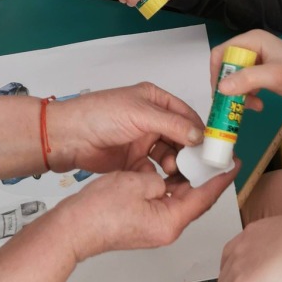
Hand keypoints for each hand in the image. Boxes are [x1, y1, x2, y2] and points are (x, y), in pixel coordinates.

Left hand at [46, 82, 204, 176]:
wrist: (67, 137)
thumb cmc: (98, 115)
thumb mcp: (140, 114)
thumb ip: (172, 124)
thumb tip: (199, 135)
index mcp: (155, 100)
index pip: (186, 115)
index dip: (201, 131)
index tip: (213, 147)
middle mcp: (151, 119)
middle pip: (181, 137)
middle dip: (189, 152)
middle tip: (198, 166)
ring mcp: (142, 140)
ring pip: (169, 155)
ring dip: (175, 164)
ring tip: (173, 172)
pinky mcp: (133, 159)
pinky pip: (154, 169)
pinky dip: (159, 175)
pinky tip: (162, 180)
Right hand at [58, 159, 236, 262]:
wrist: (73, 229)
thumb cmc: (98, 211)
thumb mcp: (136, 183)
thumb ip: (161, 178)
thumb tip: (167, 178)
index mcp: (170, 222)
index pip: (205, 197)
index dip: (221, 178)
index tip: (235, 164)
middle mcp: (167, 228)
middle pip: (195, 199)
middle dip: (206, 176)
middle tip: (216, 156)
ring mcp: (155, 227)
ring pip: (180, 198)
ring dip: (186, 178)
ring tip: (195, 157)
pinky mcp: (144, 223)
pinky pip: (164, 201)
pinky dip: (169, 184)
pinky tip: (168, 167)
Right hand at [209, 30, 281, 112]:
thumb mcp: (275, 77)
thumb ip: (248, 79)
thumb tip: (220, 88)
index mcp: (253, 40)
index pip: (221, 52)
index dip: (217, 72)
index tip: (219, 93)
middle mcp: (254, 48)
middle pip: (226, 67)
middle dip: (228, 87)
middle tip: (232, 104)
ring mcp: (259, 63)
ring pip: (235, 79)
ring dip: (239, 94)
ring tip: (251, 106)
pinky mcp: (264, 76)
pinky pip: (246, 86)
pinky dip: (247, 97)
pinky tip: (258, 106)